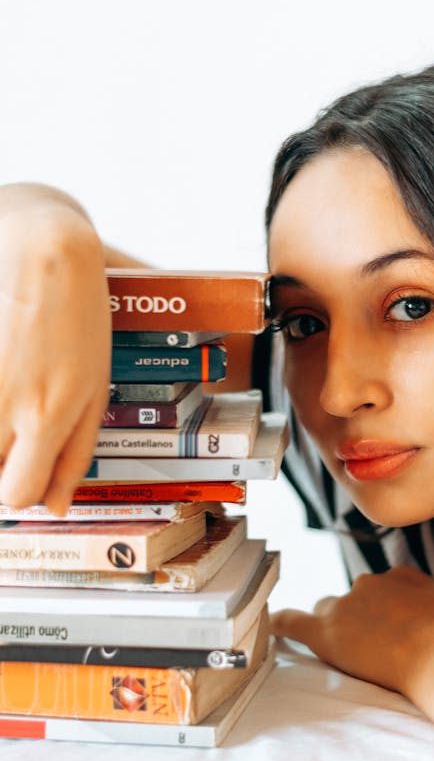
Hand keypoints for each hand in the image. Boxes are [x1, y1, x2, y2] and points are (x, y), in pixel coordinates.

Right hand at [0, 187, 111, 514]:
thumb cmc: (82, 319)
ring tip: (11, 409)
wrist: (44, 253)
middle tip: (16, 437)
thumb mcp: (97, 387)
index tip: (26, 471)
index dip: (22, 490)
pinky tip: (5, 383)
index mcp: (50, 415)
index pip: (19, 494)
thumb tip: (57, 506)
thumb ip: (77, 452)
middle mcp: (7, 404)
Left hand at [271, 564, 433, 693]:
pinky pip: (293, 622)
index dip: (393, 613)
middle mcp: (370, 583)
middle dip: (365, 620)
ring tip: (347, 651)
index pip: (388, 590)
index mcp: (401, 577)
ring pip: (329, 611)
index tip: (401, 631)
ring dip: (336, 627)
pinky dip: (282, 622)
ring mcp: (345, 605)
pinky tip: (272, 625)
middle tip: (382, 650)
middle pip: (357, 600)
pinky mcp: (324, 631)